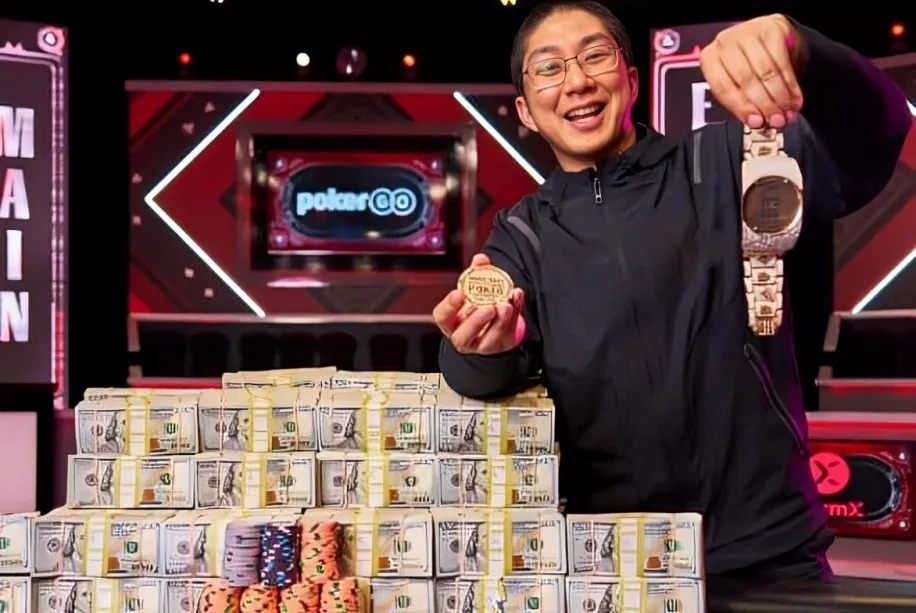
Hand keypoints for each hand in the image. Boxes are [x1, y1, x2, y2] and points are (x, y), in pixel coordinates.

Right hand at [433, 253, 526, 354]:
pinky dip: (514, 315)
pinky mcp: (501, 344)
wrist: (496, 321)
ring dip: (499, 322)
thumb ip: (476, 273)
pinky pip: (507, 333)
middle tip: (488, 307)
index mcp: (450, 321)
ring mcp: (482, 345)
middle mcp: (462, 336)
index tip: (460, 293)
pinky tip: (516, 298)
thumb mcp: (473, 288)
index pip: (442, 317)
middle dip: (475, 321)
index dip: (449, 306)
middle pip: (462, 336)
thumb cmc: (477, 304)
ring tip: (506, 305)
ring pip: (488, 340)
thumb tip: (480, 259)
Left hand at [700, 14, 803, 128]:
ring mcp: (749, 32)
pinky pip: (782, 62)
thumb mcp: (740, 85)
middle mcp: (726, 42)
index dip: (741, 107)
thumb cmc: (751, 65)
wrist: (775, 40)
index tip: (756, 122)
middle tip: (776, 120)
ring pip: (765, 71)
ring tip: (787, 113)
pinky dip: (790, 84)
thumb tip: (757, 121)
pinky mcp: (773, 28)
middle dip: (764, 104)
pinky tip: (794, 98)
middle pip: (746, 79)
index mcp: (711, 59)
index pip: (722, 87)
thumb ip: (744, 103)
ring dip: (779, 97)